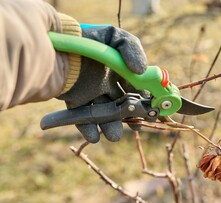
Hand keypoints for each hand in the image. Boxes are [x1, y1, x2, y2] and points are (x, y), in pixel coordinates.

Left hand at [57, 26, 146, 142]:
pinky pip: (82, 118)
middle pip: (123, 105)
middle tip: (136, 126)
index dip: (147, 100)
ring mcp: (91, 93)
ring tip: (113, 136)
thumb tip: (142, 72)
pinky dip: (88, 129)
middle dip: (131, 117)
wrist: (56, 43)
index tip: (153, 110)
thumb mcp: (115, 38)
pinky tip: (94, 136)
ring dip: (111, 127)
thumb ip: (132, 50)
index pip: (138, 88)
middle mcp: (107, 83)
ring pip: (105, 115)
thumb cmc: (88, 38)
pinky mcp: (74, 100)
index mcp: (120, 70)